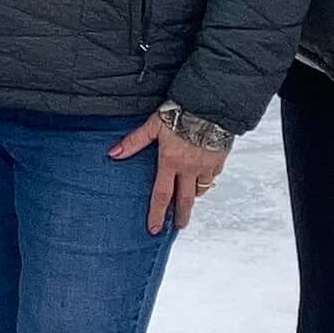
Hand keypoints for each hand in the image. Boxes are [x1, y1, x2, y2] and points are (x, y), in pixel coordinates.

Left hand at [108, 110, 228, 233]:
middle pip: (185, 200)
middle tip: (180, 225)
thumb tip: (114, 153)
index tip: (154, 228)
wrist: (210, 104)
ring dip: (194, 195)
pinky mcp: (219, 158)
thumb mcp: (154, 125)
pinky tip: (204, 176)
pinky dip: (208, 178)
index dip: (157, 213)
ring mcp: (206, 165)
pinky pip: (214, 174)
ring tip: (190, 198)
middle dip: (181, 215)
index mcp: (171, 162)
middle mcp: (189, 168)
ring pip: (201, 188)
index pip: (162, 195)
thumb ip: (134, 141)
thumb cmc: (182, 111)